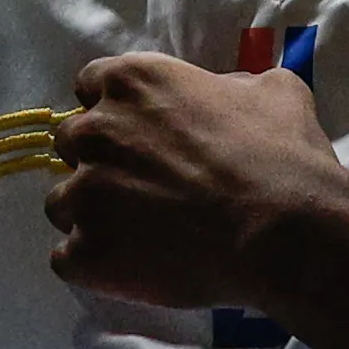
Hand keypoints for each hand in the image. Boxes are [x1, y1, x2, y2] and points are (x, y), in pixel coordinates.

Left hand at [39, 54, 348, 315]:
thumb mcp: (272, 90)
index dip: (115, 114)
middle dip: (98, 162)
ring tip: (139, 236)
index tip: (140, 137)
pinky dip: (95, 265)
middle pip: (71, 144)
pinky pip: (67, 259)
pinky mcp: (84, 252)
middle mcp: (95, 131)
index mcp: (132, 81)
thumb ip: (229, 85)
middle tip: (143, 188)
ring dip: (92, 215)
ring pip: (62, 204)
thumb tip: (224, 93)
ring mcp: (83, 194)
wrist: (286, 234)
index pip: (90, 87)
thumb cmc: (283, 157)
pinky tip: (134, 268)